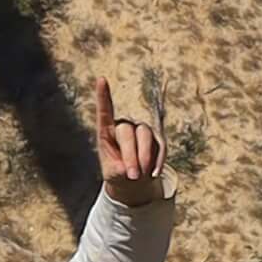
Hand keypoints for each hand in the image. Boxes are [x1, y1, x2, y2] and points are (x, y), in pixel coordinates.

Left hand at [94, 76, 167, 206]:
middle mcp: (125, 125)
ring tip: (139, 177)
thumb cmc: (117, 173)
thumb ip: (118, 170)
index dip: (103, 96)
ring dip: (144, 157)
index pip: (104, 111)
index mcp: (107, 131)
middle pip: (128, 131)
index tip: (101, 79)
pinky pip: (160, 145)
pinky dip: (158, 160)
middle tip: (132, 176)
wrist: (132, 181)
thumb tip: (131, 169)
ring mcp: (141, 130)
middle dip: (130, 155)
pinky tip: (154, 174)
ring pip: (145, 135)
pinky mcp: (156, 138)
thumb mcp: (112, 174)